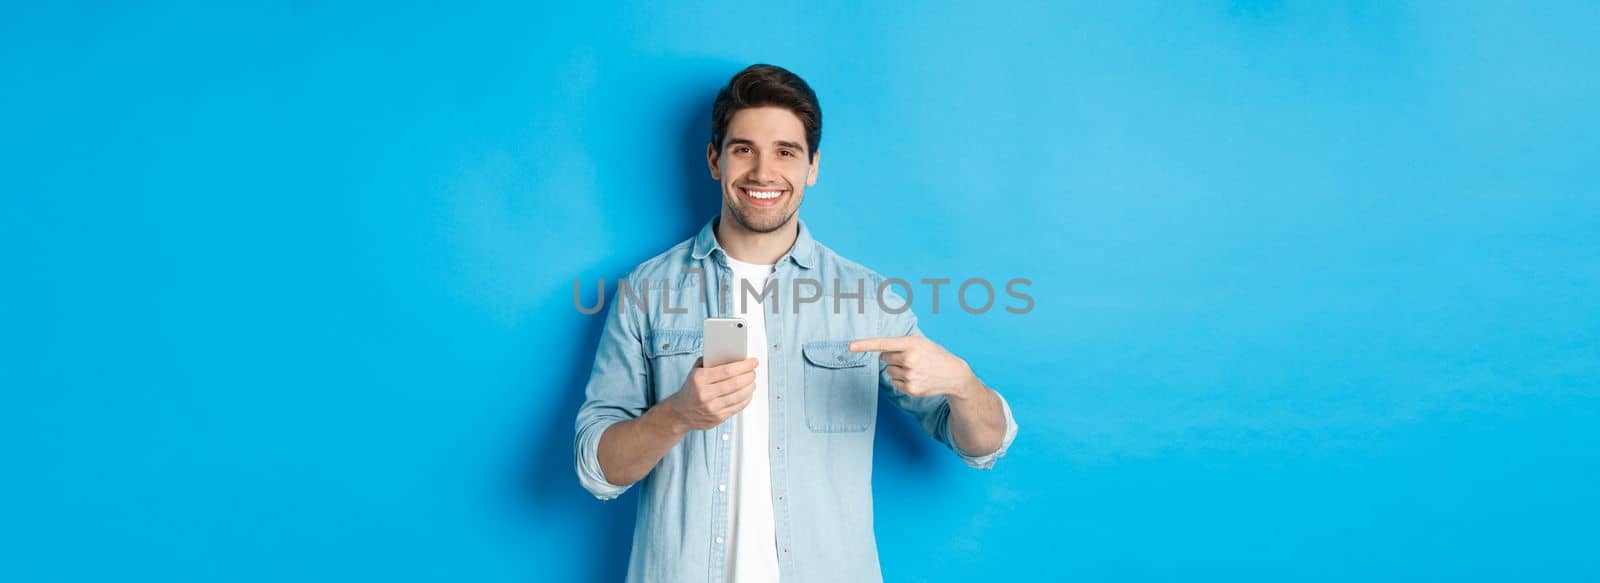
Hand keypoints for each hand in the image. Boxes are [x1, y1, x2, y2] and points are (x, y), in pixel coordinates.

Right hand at [664, 357, 758, 430]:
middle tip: (753, 371)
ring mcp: (712, 408)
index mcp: (699, 379)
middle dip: (749, 375)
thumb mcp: (695, 371)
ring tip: (752, 381)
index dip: (744, 365)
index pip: (728, 370)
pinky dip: (746, 398)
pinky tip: (748, 393)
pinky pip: (738, 407)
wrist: (681, 413)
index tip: (753, 362)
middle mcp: (705, 394)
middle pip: (736, 383)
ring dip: (750, 387)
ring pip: (739, 396)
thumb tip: (733, 356)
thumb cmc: (691, 389)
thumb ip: (711, 362)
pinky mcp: (718, 418)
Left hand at [848, 334, 982, 399]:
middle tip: (910, 359)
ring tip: (916, 369)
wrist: (953, 375)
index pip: (883, 344)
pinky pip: (894, 382)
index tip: (850, 346)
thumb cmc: (935, 355)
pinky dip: (902, 380)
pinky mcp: (910, 388)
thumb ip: (902, 343)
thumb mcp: (922, 342)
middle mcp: (909, 359)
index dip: (864, 345)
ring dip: (898, 369)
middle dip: (893, 358)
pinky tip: (916, 378)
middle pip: (884, 358)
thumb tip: (882, 350)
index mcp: (911, 344)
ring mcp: (910, 375)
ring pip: (889, 371)